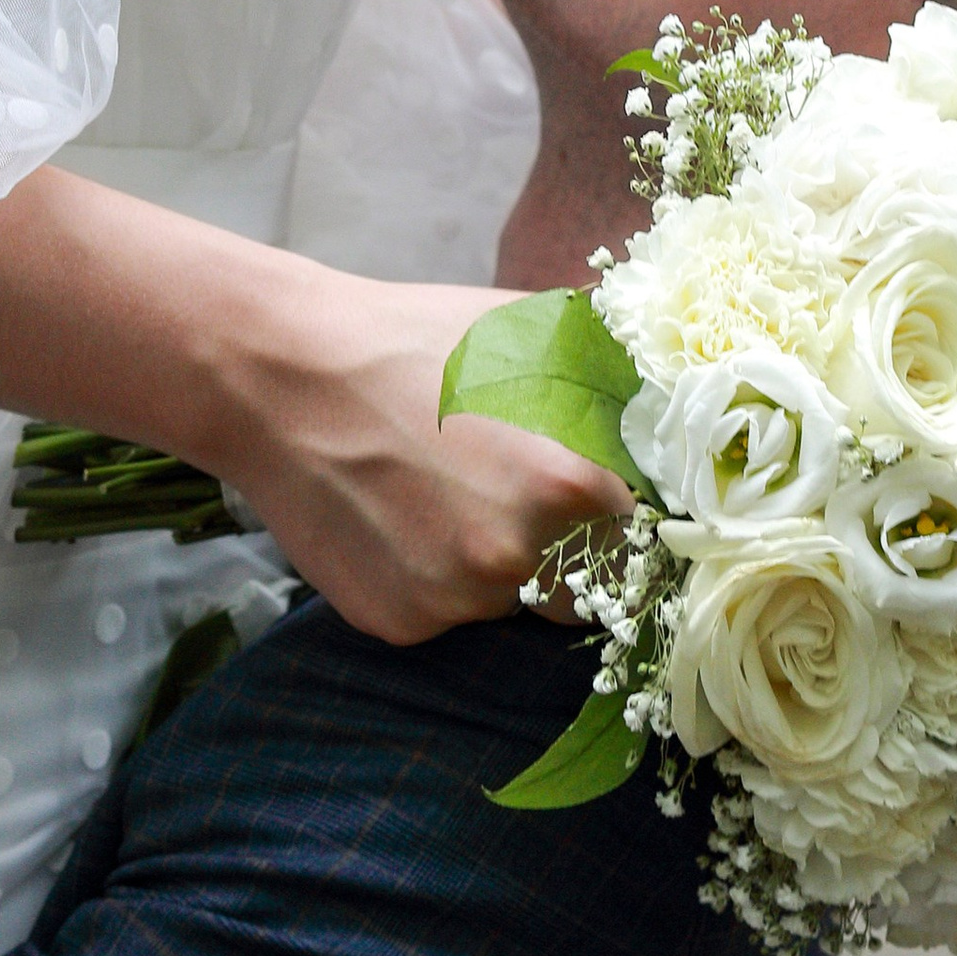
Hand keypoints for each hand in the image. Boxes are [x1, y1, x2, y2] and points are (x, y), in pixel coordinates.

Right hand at [206, 268, 631, 645]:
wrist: (280, 374)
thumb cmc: (412, 341)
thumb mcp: (531, 333)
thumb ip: (611, 381)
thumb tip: (676, 400)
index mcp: (569, 487)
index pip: (643, 541)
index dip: (627, 524)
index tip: (605, 508)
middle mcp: (516, 559)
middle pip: (587, 590)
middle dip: (568, 556)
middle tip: (516, 497)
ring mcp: (451, 600)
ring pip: (512, 606)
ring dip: (496, 569)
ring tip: (443, 494)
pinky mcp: (397, 622)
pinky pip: (444, 613)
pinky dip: (431, 579)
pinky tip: (397, 518)